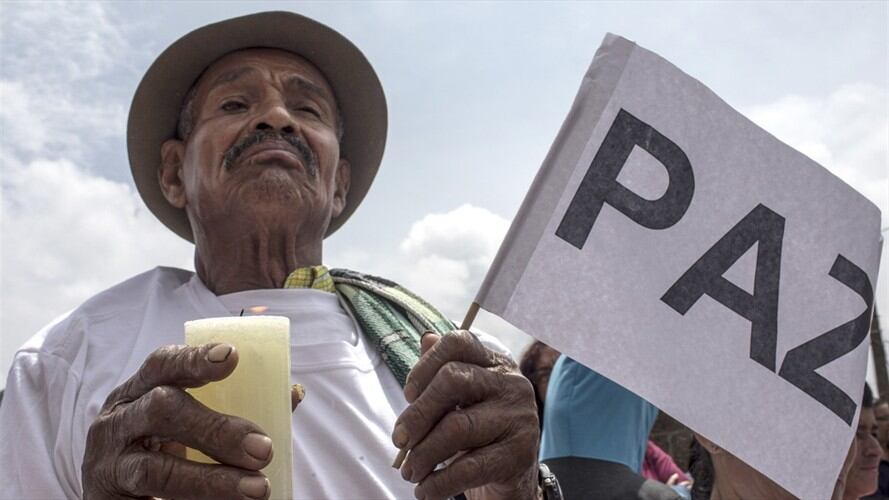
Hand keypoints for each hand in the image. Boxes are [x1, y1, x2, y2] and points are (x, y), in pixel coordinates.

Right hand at [82, 344, 300, 499]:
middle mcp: (118, 421)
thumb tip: (293, 394)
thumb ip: (234, 406)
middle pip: (161, 410)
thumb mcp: (185, 421)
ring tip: (257, 489)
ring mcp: (109, 463)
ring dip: (211, 480)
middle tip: (263, 450)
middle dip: (216, 429)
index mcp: (139, 390)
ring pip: (154, 469)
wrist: (112, 495)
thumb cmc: (159, 446)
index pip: (162, 364)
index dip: (194, 358)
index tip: (231, 357)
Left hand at [393, 331, 539, 499]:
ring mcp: (518, 418)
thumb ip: (442, 372)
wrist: (514, 479)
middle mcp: (511, 384)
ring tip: (410, 471)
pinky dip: (438, 482)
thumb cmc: (478, 433)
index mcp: (495, 364)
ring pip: (457, 427)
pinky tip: (425, 489)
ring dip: (423, 454)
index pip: (458, 342)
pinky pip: (469, 467)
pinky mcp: (518, 455)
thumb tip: (426, 339)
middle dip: (417, 413)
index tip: (408, 395)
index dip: (425, 365)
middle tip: (399, 440)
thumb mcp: (461, 401)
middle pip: (454, 379)